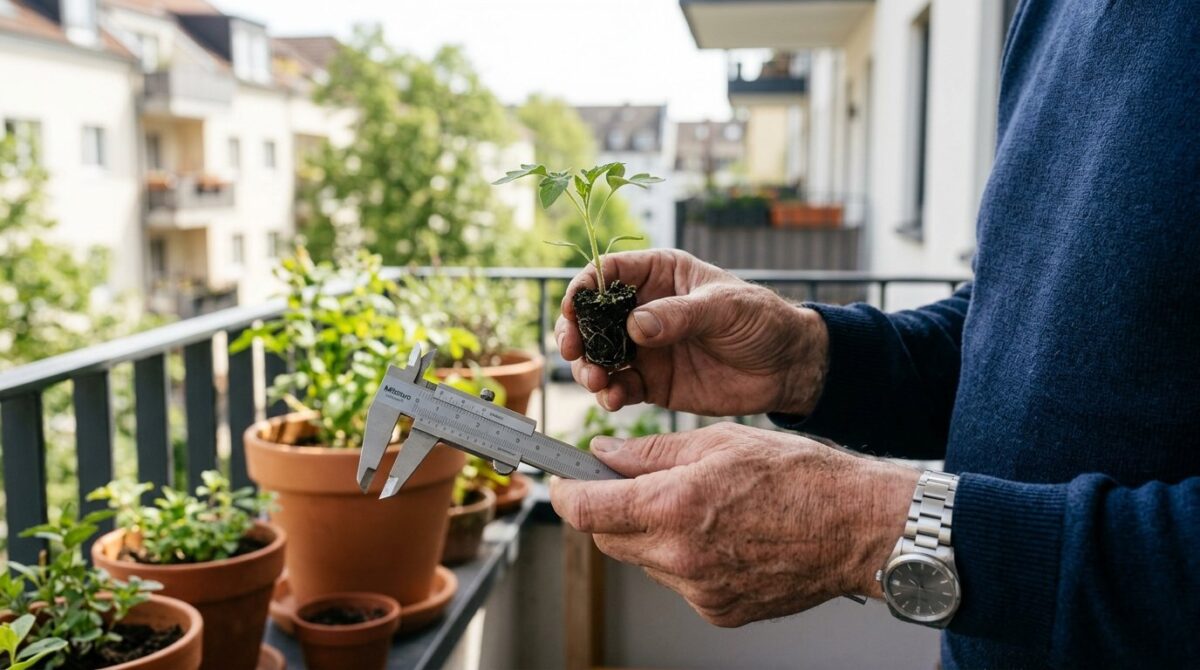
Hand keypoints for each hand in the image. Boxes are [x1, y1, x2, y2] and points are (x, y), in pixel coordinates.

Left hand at [550, 423, 917, 626]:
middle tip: (633, 484)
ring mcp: (700, 590)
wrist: (859, 528)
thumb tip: (604, 454)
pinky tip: (721, 535)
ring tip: (699, 507)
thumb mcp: (719, 442)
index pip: (586, 510)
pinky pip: (679, 582)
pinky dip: (684, 559)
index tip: (562, 482)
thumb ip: (650, 453)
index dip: (565, 493)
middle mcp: (681, 556)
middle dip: (610, 510)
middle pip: (608, 538)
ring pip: (644, 560)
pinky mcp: (719, 611)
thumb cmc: (801, 477)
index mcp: (675, 505)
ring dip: (651, 534)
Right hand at [556, 249, 827, 416]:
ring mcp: (644, 348)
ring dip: (589, 369)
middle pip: (591, 318)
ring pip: (598, 356)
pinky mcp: (651, 382)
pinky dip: (610, 395)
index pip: (607, 273)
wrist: (786, 368)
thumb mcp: (724, 308)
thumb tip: (635, 325)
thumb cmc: (760, 320)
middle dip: (575, 334)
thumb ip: (680, 315)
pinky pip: (619, 388)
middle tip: (573, 352)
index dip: (583, 289)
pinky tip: (614, 400)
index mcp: (658, 275)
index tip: (572, 309)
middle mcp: (643, 310)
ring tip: (597, 381)